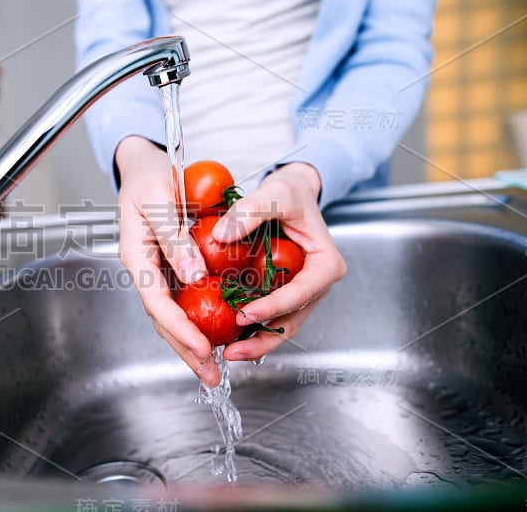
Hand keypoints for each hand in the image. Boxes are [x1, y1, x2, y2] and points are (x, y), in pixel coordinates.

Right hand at [115, 136, 220, 386]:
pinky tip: (215, 332)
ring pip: (172, 314)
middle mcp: (145, 268)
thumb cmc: (148, 176)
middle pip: (163, 319)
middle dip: (186, 350)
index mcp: (136, 255)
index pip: (156, 302)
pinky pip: (182, 299)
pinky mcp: (169, 266)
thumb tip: (193, 276)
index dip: (179, 329)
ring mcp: (156, 270)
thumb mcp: (161, 201)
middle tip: (210, 376)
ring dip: (191, 341)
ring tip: (213, 367)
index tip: (202, 348)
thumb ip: (175, 238)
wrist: (143, 164)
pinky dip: (197, 319)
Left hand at [211, 162, 346, 360]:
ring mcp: (301, 292)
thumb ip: (249, 211)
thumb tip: (220, 235)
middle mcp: (316, 284)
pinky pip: (269, 315)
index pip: (301, 293)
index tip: (245, 314)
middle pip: (293, 319)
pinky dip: (250, 327)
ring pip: (281, 324)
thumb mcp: (274, 192)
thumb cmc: (291, 192)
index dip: (274, 307)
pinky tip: (227, 337)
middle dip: (264, 338)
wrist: (291, 193)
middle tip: (234, 351)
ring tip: (228, 353)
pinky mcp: (283, 294)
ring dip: (256, 341)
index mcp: (325, 264)